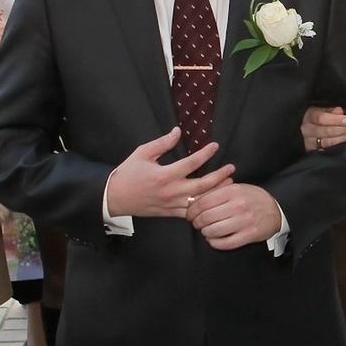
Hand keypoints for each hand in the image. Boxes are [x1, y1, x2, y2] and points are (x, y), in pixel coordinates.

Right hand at [104, 129, 234, 220]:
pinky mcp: (169, 213)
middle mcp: (171, 191)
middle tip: (231, 169)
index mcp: (165, 175)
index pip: (192, 163)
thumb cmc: (128, 173)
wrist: (115, 198)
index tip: (215, 146)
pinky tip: (213, 201)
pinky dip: (203, 208)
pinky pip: (190, 213)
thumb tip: (177, 132)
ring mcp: (171, 205)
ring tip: (229, 185)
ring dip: (216, 194)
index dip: (206, 154)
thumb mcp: (142, 153)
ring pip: (200, 202)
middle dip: (219, 176)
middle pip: (202, 185)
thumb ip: (162, 143)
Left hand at [189, 184, 283, 250]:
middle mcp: (239, 206)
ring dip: (205, 233)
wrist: (276, 210)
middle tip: (196, 223)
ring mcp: (245, 221)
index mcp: (234, 191)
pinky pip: (226, 243)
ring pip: (214, 231)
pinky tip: (214, 239)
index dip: (192, 210)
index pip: (204, 202)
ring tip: (206, 231)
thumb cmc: (252, 198)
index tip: (190, 214)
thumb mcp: (236, 188)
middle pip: (206, 217)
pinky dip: (215, 243)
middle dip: (196, 222)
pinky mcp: (249, 235)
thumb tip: (193, 200)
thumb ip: (216, 192)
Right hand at [302, 105, 345, 151]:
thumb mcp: (316, 109)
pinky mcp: (309, 151)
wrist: (294, 129)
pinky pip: (325, 149)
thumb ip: (328, 110)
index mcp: (307, 115)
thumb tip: (340, 111)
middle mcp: (305, 129)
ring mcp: (306, 142)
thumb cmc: (308, 117)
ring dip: (344, 138)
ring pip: (327, 142)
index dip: (337, 120)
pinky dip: (338, 146)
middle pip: (326, 131)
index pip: (322, 118)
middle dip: (344, 130)